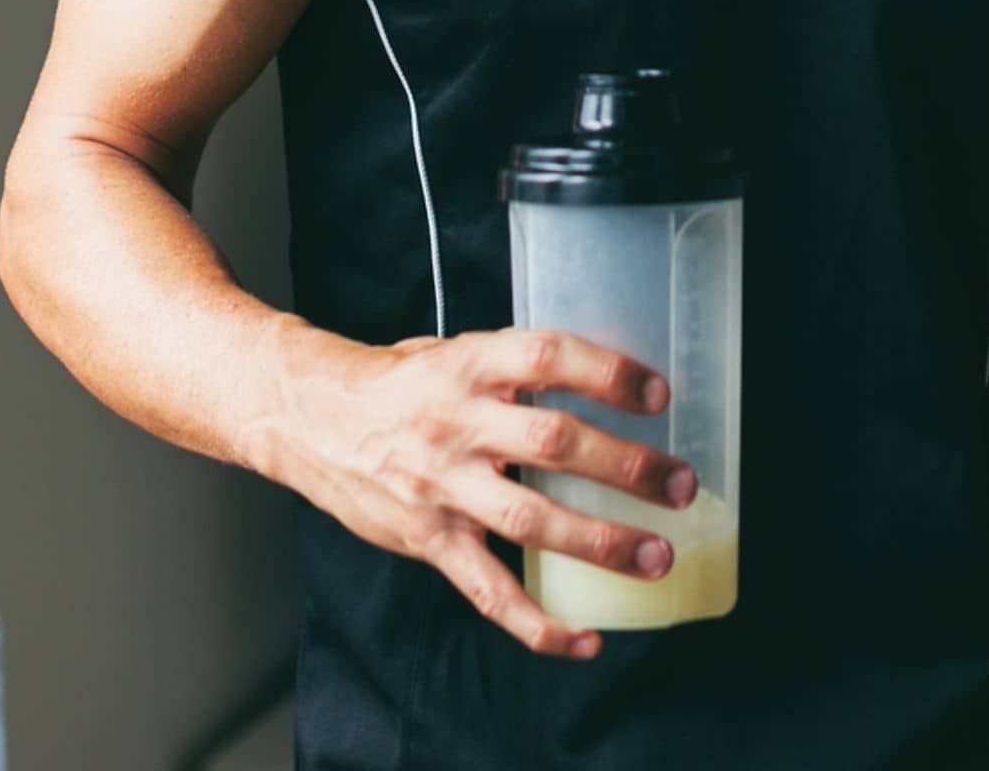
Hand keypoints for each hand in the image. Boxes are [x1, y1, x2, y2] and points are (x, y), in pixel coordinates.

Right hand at [265, 325, 698, 659]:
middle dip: (626, 466)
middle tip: (681, 485)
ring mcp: (441, 486)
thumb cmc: (396, 382)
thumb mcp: (454, 351)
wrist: (308, 419)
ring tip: (657, 556)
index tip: (657, 393)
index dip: (606, 372)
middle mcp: (456, 423)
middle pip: (552, 441)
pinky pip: (488, 590)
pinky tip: (585, 637)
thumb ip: (516, 365)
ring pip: (530, 518)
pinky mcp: (428, 539)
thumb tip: (600, 376)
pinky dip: (537, 623)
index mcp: (467, 364)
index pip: (546, 356)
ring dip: (601, 541)